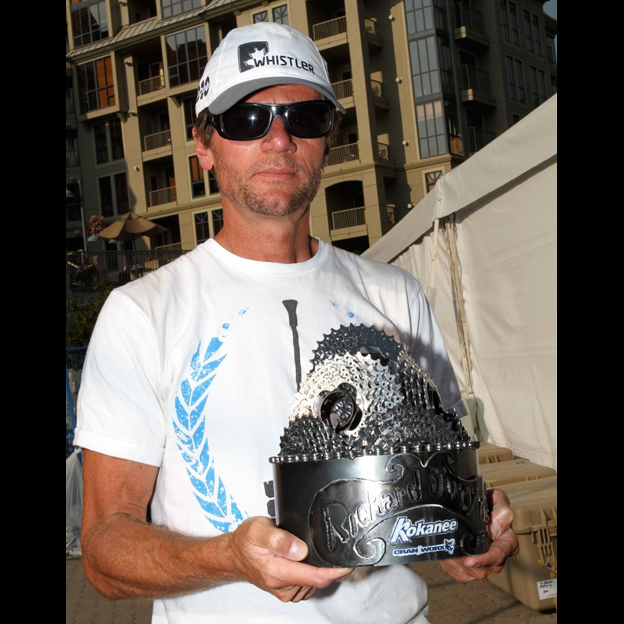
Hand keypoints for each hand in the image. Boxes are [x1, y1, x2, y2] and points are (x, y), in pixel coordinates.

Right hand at [228, 517, 352, 601]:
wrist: (233, 555)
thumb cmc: (245, 541)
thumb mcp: (259, 530)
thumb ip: (280, 540)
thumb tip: (301, 549)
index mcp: (277, 572)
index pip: (316, 577)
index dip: (336, 571)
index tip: (349, 562)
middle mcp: (283, 586)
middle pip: (318, 580)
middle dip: (329, 566)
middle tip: (329, 546)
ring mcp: (285, 591)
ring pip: (314, 583)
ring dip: (318, 569)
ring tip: (310, 550)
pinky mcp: (286, 591)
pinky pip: (307, 584)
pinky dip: (311, 573)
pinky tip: (305, 561)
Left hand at [440, 489, 519, 582]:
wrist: (469, 504)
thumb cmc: (486, 501)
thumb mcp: (497, 498)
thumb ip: (501, 511)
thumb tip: (495, 528)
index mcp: (507, 540)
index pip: (499, 554)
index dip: (485, 559)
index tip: (470, 560)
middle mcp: (497, 555)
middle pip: (484, 568)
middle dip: (468, 562)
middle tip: (454, 553)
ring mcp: (484, 563)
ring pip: (471, 573)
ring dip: (458, 562)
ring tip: (449, 549)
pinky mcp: (470, 568)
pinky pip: (461, 574)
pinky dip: (452, 566)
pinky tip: (448, 554)